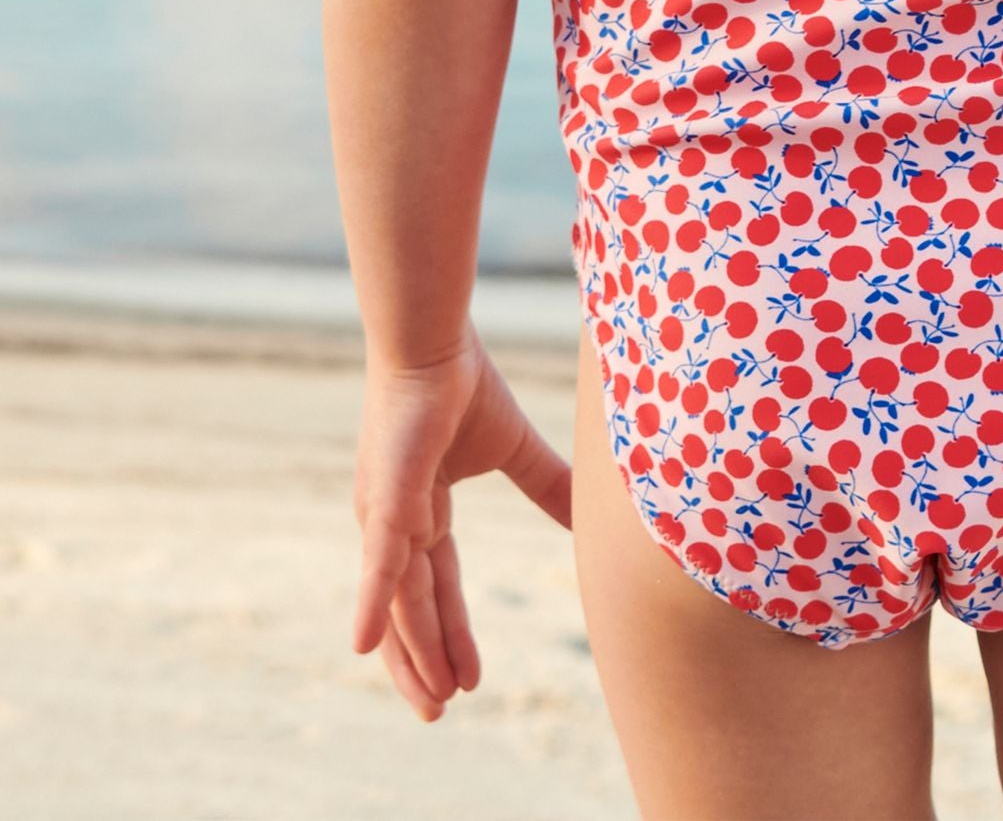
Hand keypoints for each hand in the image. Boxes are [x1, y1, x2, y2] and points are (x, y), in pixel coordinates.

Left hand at [350, 323, 572, 718]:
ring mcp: (384, 512)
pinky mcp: (385, 497)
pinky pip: (379, 562)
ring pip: (399, 600)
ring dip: (411, 653)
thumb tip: (590, 513)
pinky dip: (371, 604)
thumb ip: (547, 484)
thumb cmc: (465, 381)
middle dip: (424, 661)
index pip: (439, 585)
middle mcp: (394, 520)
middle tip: (438, 712)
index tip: (470, 681)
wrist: (437, 337)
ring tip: (428, 701)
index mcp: (423, 509)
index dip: (452, 632)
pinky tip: (364, 645)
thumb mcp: (515, 448)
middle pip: (410, 608)